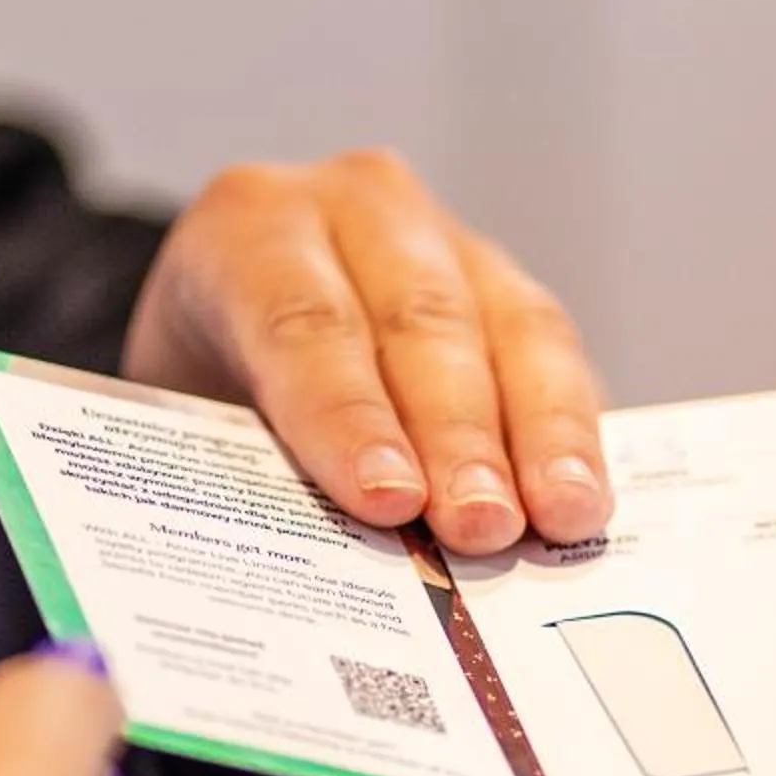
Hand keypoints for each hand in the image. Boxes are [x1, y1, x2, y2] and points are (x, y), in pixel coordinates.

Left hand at [122, 148, 609, 554]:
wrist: (233, 342)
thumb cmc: (203, 393)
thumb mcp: (191, 419)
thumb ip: (245, 466)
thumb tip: (316, 568)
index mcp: (248, 226)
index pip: (301, 320)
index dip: (347, 414)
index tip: (387, 499)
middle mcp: (356, 206)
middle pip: (420, 322)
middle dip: (459, 435)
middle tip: (481, 526)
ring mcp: (446, 237)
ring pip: (512, 328)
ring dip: (541, 434)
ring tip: (561, 517)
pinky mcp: (510, 285)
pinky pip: (557, 351)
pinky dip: (574, 431)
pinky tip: (585, 499)